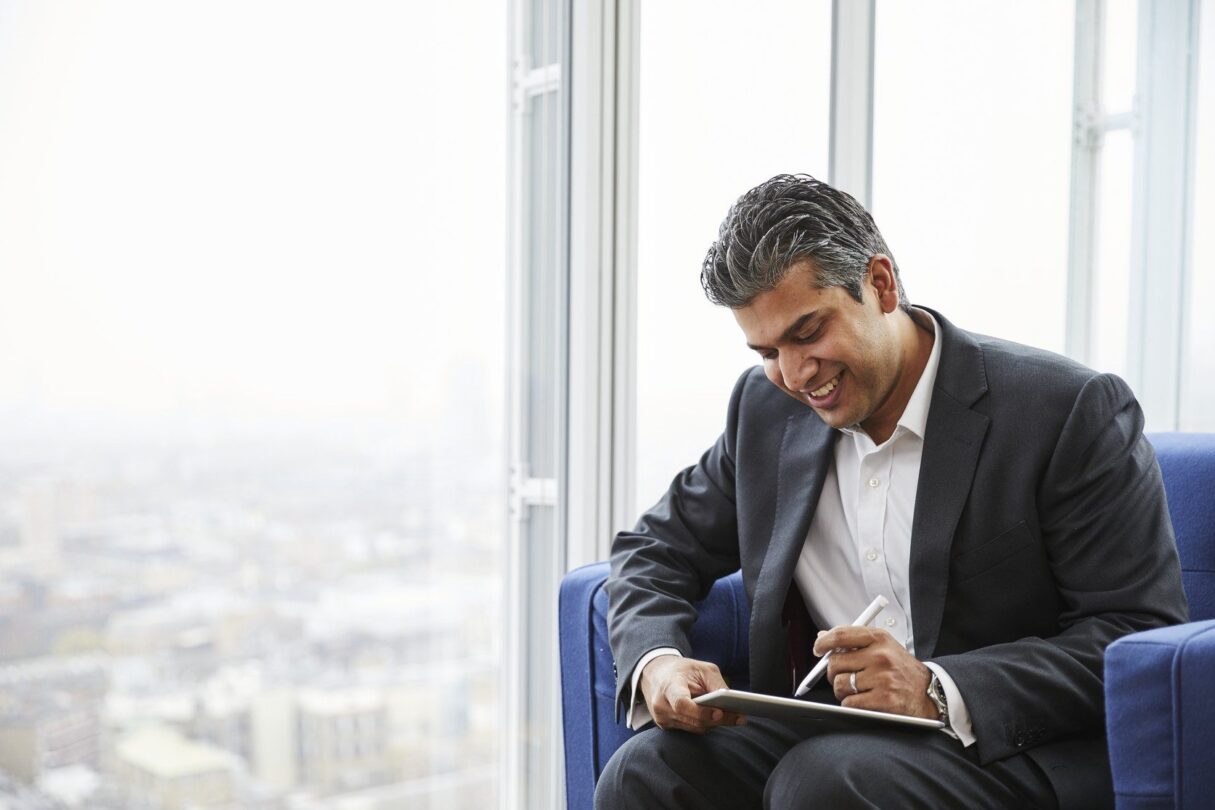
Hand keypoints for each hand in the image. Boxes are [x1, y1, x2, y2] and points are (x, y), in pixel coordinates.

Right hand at [639, 655, 746, 732]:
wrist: (655, 674)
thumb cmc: (681, 670)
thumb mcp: (701, 668)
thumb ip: (716, 684)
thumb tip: (732, 702)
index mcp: (668, 687)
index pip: (682, 704)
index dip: (701, 711)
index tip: (720, 711)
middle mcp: (662, 706)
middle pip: (693, 720)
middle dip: (718, 719)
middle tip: (740, 717)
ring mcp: (662, 719)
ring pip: (695, 727)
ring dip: (715, 723)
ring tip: (736, 717)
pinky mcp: (666, 726)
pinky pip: (692, 728)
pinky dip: (706, 723)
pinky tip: (720, 718)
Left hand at [813, 627, 936, 719]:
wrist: (931, 693)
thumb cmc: (902, 670)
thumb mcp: (883, 647)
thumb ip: (854, 641)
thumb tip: (823, 637)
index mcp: (879, 638)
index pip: (841, 635)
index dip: (824, 642)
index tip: (818, 649)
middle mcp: (880, 656)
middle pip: (835, 663)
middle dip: (833, 672)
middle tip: (841, 676)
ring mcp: (882, 678)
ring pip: (840, 684)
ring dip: (842, 691)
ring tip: (855, 690)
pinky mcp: (884, 699)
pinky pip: (849, 703)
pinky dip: (850, 705)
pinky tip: (862, 702)